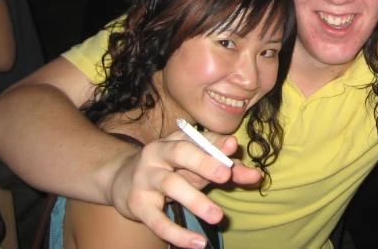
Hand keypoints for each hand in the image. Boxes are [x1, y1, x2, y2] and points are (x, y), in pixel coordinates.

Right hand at [109, 130, 261, 248]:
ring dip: (195, 200)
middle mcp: (158, 153)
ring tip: (217, 216)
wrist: (121, 181)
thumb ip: (226, 168)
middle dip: (204, 162)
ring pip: (171, 186)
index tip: (234, 146)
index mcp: (176, 140)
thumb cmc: (171, 170)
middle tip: (225, 175)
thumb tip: (256, 175)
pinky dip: (177, 234)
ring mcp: (145, 177)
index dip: (216, 143)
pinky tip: (197, 243)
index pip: (200, 139)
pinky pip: (157, 221)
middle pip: (181, 153)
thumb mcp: (196, 166)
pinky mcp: (137, 204)